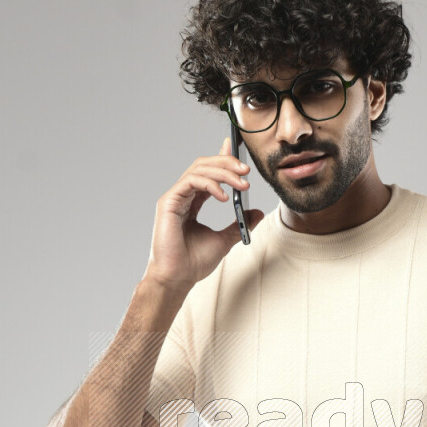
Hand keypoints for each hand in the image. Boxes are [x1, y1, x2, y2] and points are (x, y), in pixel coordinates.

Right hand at [142, 136, 264, 291]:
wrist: (178, 278)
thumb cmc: (194, 262)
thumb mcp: (225, 239)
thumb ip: (239, 224)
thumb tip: (257, 212)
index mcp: (193, 201)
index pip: (208, 172)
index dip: (221, 157)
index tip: (235, 148)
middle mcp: (183, 196)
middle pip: (204, 166)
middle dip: (226, 163)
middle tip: (246, 170)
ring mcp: (175, 197)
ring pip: (199, 170)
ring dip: (223, 173)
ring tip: (242, 183)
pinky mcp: (169, 202)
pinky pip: (191, 182)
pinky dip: (210, 184)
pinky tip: (224, 196)